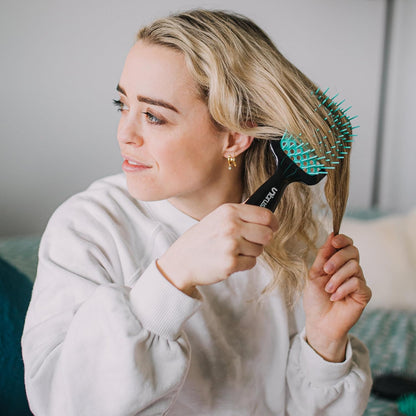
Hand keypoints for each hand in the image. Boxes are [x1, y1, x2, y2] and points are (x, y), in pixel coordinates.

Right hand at [157, 203, 277, 295]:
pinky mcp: (231, 263)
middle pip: (267, 234)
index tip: (272, 227)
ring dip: (250, 252)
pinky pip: (251, 263)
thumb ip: (239, 213)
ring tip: (233, 251)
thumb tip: (263, 209)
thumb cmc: (200, 239)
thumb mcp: (217, 217)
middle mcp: (231, 226)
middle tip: (249, 242)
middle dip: (262, 240)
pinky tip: (229, 259)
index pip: (265, 215)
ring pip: (260, 250)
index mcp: (229, 211)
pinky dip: (243, 264)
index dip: (273, 223)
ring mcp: (231, 245)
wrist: (182, 261)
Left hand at [303, 233, 371, 361]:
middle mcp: (350, 269)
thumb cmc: (315, 298)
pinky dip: (343, 289)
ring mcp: (359, 280)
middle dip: (337, 258)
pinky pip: (358, 283)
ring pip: (355, 267)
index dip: (342, 240)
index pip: (347, 244)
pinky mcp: (364, 294)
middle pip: (353, 251)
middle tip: (325, 270)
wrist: (319, 321)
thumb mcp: (314, 274)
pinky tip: (335, 297)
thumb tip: (331, 235)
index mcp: (338, 262)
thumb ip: (323, 256)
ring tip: (328, 290)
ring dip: (337, 277)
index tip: (334, 241)